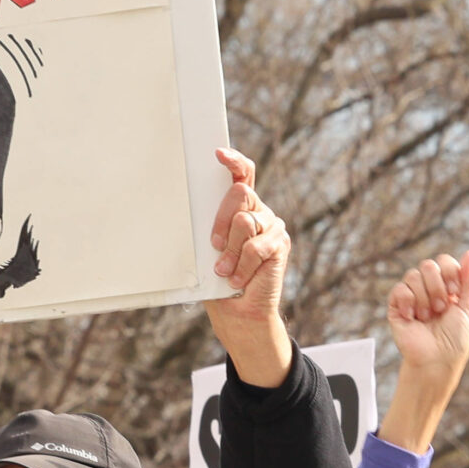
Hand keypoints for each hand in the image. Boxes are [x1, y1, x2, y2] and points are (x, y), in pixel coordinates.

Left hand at [201, 148, 292, 386]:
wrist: (239, 313)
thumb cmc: (218, 281)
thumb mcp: (206, 251)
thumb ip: (207, 230)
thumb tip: (187, 217)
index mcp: (241, 207)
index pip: (242, 175)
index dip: (233, 162)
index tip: (218, 154)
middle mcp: (259, 211)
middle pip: (241, 193)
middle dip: (221, 220)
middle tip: (214, 246)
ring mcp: (272, 226)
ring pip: (245, 222)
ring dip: (230, 251)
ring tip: (226, 272)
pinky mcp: (280, 245)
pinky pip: (257, 246)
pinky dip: (243, 265)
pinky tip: (239, 278)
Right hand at [379, 252, 468, 452]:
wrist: (436, 361)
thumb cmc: (455, 340)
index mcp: (448, 288)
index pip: (444, 262)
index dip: (450, 272)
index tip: (454, 292)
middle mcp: (429, 290)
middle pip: (428, 265)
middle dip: (437, 287)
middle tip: (441, 309)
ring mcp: (412, 297)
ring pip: (413, 275)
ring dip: (424, 298)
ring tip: (428, 317)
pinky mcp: (397, 307)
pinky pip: (399, 289)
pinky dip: (408, 302)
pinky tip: (413, 317)